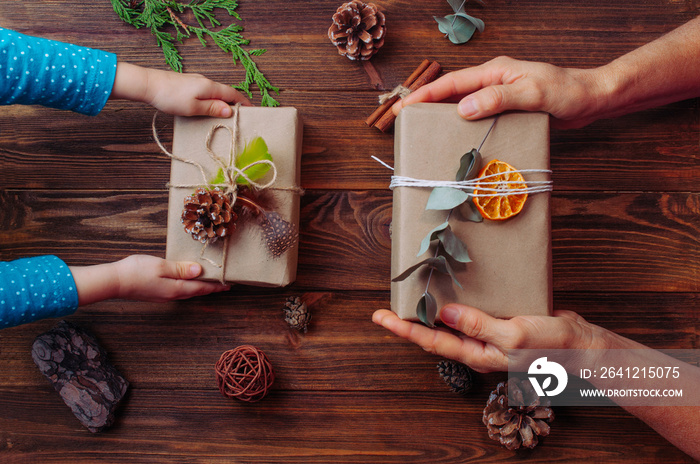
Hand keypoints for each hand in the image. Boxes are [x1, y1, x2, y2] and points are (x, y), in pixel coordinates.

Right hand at [71, 255, 229, 304]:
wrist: (113, 282)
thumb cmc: (135, 271)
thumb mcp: (160, 266)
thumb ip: (180, 268)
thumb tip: (198, 271)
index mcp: (175, 288)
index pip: (201, 287)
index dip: (216, 286)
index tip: (229, 284)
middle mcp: (172, 294)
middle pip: (197, 291)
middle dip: (212, 288)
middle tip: (225, 285)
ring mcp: (164, 295)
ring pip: (188, 292)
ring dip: (201, 288)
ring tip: (211, 283)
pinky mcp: (157, 292)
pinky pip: (179, 290)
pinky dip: (189, 286)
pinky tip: (189, 281)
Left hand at [111, 62, 251, 116]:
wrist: (148, 84)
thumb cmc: (169, 97)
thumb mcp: (193, 107)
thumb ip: (213, 108)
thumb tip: (230, 110)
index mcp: (210, 87)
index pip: (233, 94)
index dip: (244, 102)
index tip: (252, 111)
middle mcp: (205, 81)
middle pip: (226, 92)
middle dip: (235, 103)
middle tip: (240, 116)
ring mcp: (196, 81)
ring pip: (216, 92)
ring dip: (223, 102)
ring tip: (225, 114)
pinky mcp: (188, 83)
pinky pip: (206, 91)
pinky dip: (212, 99)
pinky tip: (208, 107)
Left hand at [372, 304, 623, 372]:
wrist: (581, 344)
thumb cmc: (552, 346)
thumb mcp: (515, 335)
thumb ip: (479, 326)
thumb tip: (444, 313)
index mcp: (478, 353)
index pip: (433, 341)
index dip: (405, 330)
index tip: (382, 318)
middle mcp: (477, 346)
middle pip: (434, 336)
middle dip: (407, 325)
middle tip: (383, 311)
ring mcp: (486, 336)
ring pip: (449, 325)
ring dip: (426, 314)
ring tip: (407, 300)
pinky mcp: (497, 322)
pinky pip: (468, 314)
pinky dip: (452, 304)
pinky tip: (446, 291)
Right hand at [392, 56, 608, 128]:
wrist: (591, 99)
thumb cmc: (566, 92)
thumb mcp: (533, 93)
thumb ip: (499, 97)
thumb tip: (464, 108)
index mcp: (494, 72)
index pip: (451, 83)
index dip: (425, 95)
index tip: (404, 108)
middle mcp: (493, 82)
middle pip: (451, 93)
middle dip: (426, 106)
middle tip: (405, 122)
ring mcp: (499, 96)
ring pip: (462, 106)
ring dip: (443, 118)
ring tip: (424, 134)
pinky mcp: (507, 111)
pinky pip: (478, 118)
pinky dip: (463, 127)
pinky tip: (457, 141)